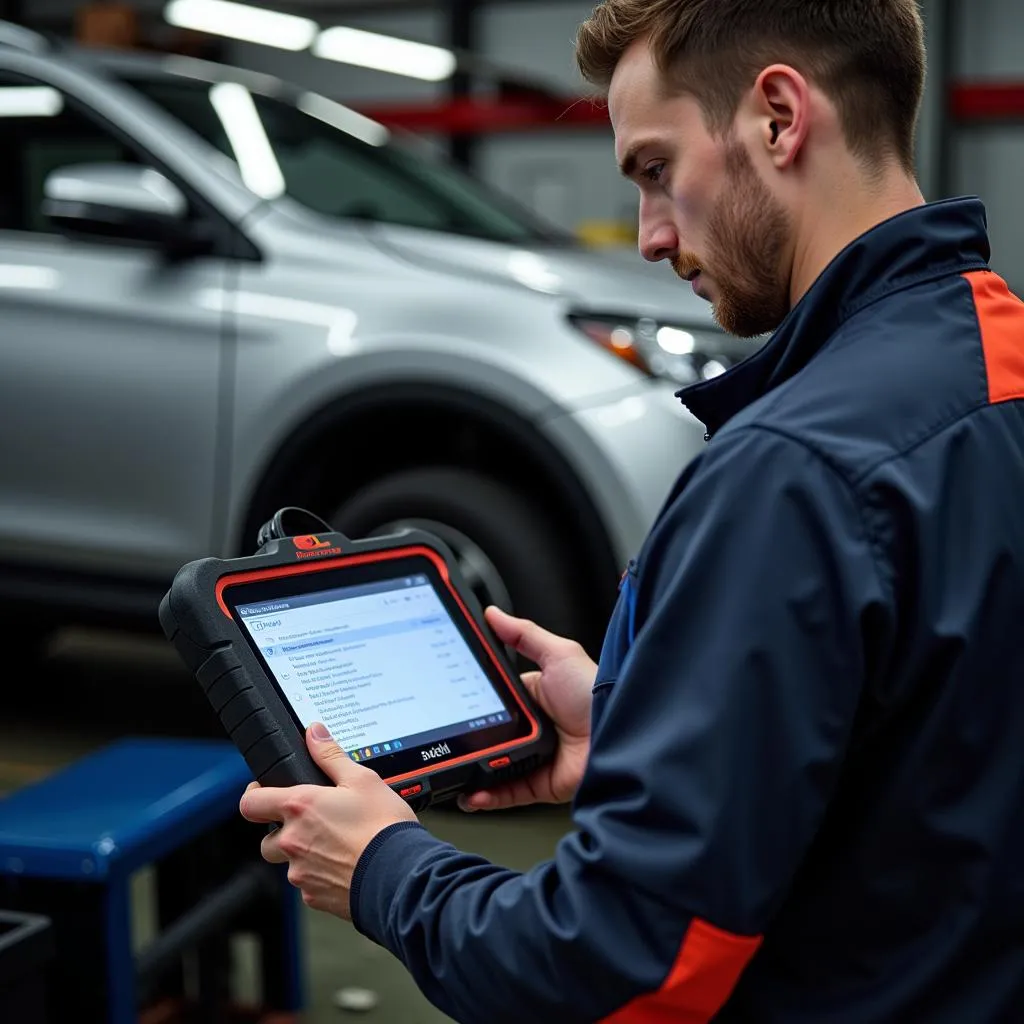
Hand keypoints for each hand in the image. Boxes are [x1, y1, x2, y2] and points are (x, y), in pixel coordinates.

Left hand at [239, 724, 416, 919]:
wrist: (400, 876)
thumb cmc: (383, 827)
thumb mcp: (362, 779)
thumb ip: (331, 755)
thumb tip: (314, 734)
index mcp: (300, 807)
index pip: (250, 803)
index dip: (255, 795)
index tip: (266, 792)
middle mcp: (293, 841)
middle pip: (268, 837)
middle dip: (285, 830)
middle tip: (315, 821)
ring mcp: (301, 872)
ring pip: (289, 862)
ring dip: (304, 853)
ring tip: (336, 843)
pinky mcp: (314, 897)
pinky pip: (307, 883)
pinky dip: (321, 873)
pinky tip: (345, 863)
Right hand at [459, 606, 595, 812]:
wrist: (616, 732)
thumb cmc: (595, 692)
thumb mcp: (558, 654)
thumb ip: (523, 635)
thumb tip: (492, 615)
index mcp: (533, 696)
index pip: (492, 698)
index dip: (471, 701)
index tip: (447, 702)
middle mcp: (532, 727)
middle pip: (489, 734)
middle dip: (466, 739)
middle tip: (444, 739)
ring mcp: (535, 757)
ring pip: (493, 766)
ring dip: (471, 770)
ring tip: (449, 770)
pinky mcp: (540, 783)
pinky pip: (507, 792)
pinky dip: (487, 795)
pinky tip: (472, 793)